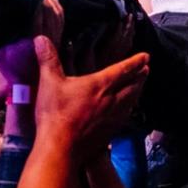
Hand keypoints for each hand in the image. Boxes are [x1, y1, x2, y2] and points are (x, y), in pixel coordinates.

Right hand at [33, 35, 147, 160]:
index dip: (135, 62)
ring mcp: (113, 117)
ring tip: (140, 86)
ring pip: (132, 101)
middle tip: (147, 69)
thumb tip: (40, 38)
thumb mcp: (49, 83)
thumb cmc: (56, 114)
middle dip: (140, 76)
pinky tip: (128, 110)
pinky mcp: (110, 131)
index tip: (146, 56)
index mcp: (100, 85)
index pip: (123, 70)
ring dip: (138, 91)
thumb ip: (48, 60)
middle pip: (132, 85)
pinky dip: (130, 108)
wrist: (61, 148)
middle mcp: (112, 100)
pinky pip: (126, 116)